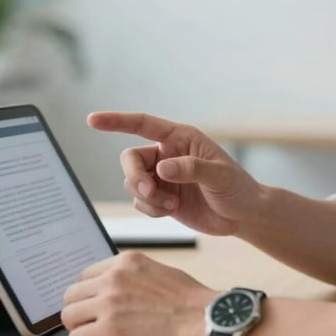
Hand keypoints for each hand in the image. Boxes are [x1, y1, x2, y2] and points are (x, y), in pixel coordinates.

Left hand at [62, 251, 214, 335]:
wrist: (202, 319)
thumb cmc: (187, 300)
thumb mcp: (157, 272)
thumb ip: (130, 277)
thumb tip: (110, 291)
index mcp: (126, 262)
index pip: (85, 275)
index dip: (87, 293)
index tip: (91, 305)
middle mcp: (114, 278)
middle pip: (72, 294)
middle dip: (79, 311)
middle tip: (90, 323)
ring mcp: (109, 303)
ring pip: (69, 316)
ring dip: (80, 328)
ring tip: (95, 335)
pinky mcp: (109, 330)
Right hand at [87, 111, 263, 234]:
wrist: (243, 215)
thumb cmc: (237, 188)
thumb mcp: (220, 176)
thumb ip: (191, 169)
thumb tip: (161, 168)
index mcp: (181, 138)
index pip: (143, 124)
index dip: (117, 121)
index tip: (92, 120)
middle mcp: (167, 153)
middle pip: (130, 159)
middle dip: (134, 178)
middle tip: (151, 193)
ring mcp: (163, 177)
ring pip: (132, 183)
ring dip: (147, 197)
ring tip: (172, 204)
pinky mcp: (161, 197)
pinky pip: (140, 202)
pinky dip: (151, 209)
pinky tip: (172, 209)